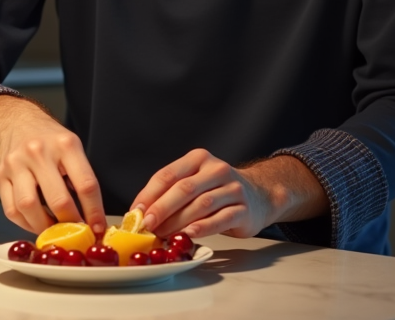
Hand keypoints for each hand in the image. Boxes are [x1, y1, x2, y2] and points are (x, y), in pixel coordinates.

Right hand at [0, 95, 105, 236]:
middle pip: (57, 199)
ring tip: (54, 232)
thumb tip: (92, 218)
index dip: (94, 211)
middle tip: (76, 234)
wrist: (15, 123)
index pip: (85, 184)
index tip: (98, 227)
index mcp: (65, 144)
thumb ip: (80, 178)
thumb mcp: (71, 148)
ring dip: (44, 227)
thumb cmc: (50, 141)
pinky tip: (36, 224)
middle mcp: (38, 152)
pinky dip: (25, 224)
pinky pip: (11, 210)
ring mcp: (15, 164)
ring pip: (29, 207)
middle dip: (70, 223)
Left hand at [131, 149, 327, 239]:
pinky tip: (188, 235)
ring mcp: (233, 189)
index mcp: (199, 159)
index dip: (149, 194)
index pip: (168, 174)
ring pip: (201, 205)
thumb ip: (171, 192)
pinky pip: (220, 220)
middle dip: (162, 208)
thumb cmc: (217, 191)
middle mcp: (217, 169)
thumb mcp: (195, 181)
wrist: (259, 195)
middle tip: (147, 225)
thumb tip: (140, 213)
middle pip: (184, 189)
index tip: (136, 212)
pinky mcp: (244, 210)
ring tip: (162, 234)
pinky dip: (202, 228)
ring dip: (178, 222)